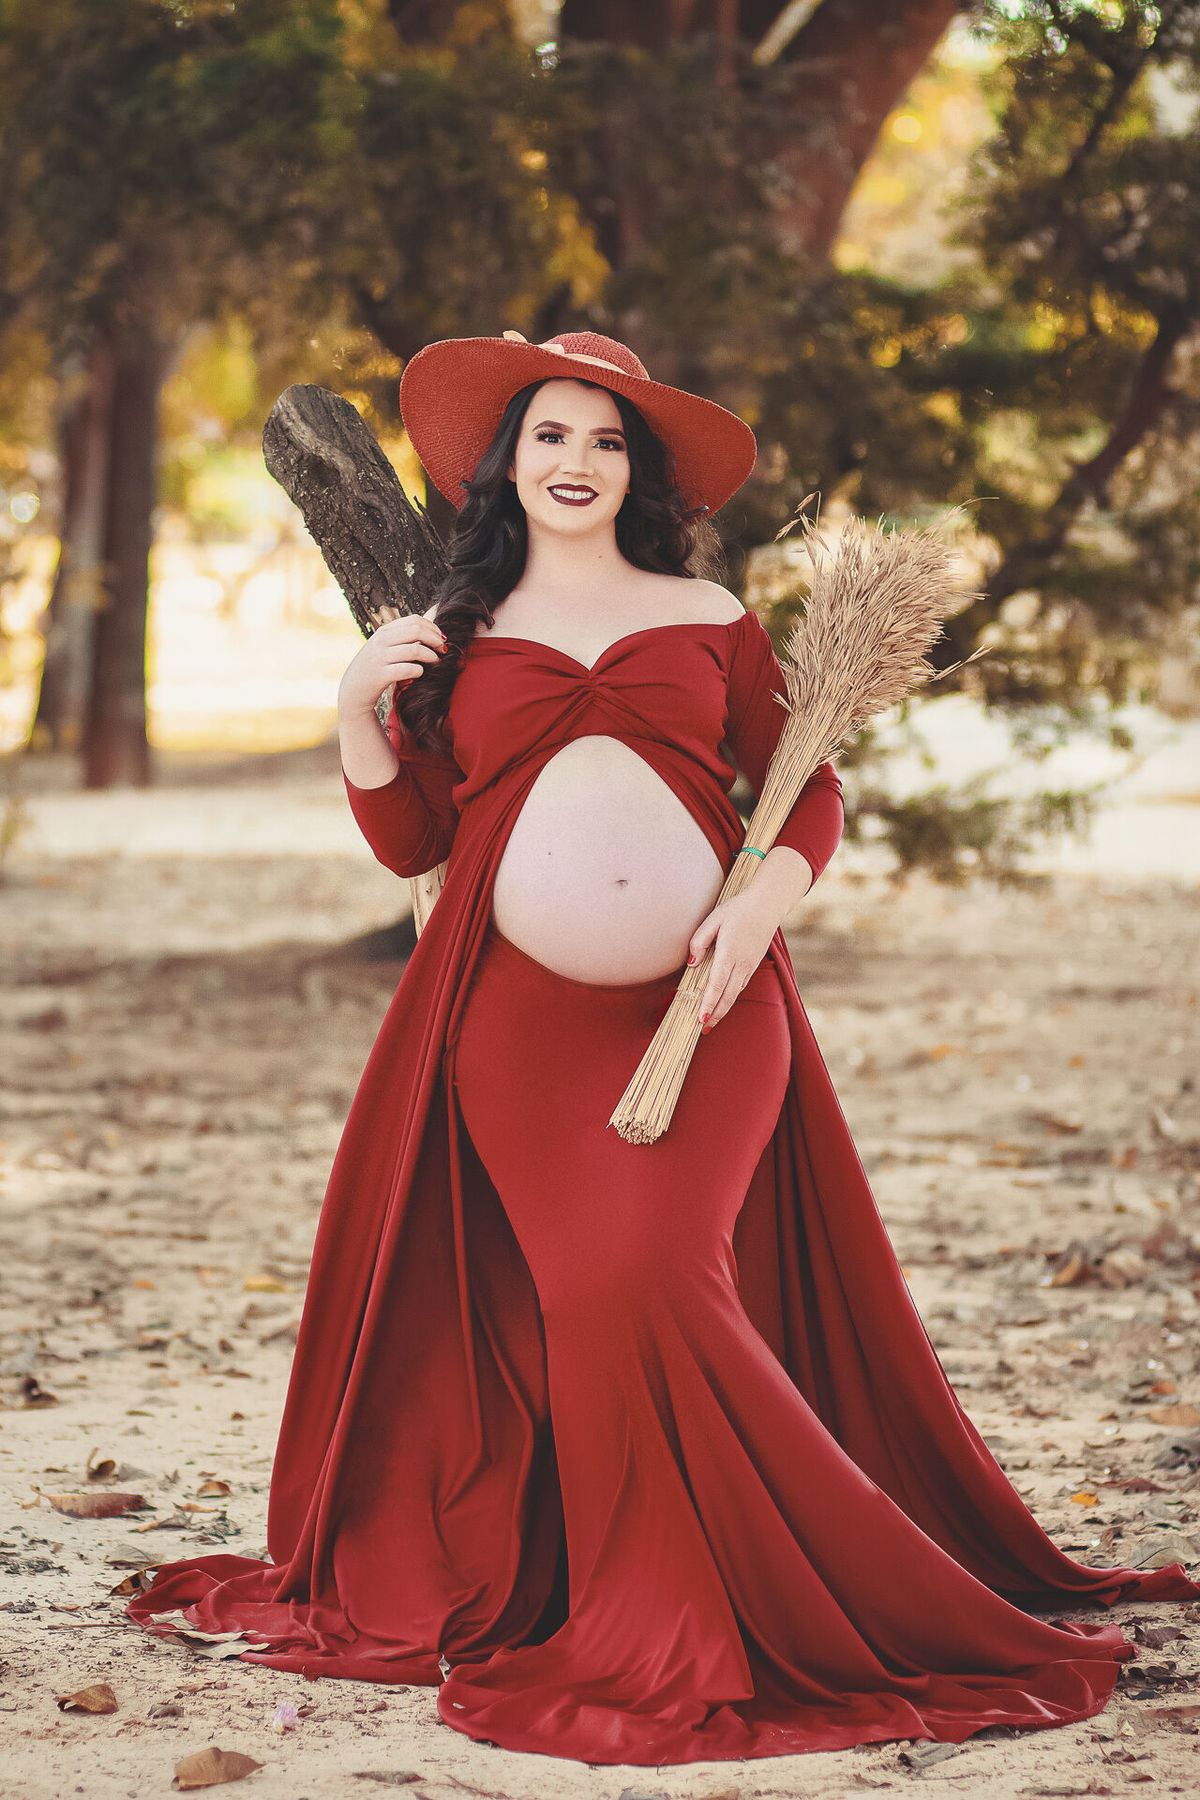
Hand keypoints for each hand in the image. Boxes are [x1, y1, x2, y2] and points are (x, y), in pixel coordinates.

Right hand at [338, 612, 448, 715]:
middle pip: (416, 630)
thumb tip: (431, 632)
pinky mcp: (380, 675)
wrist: (354, 690)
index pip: (414, 620)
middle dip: (435, 639)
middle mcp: (381, 641)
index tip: (441, 638)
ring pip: (414, 649)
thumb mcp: (385, 647)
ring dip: (431, 656)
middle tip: (443, 650)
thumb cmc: (375, 668)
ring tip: (436, 662)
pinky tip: (420, 673)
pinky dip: (418, 671)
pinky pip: (407, 669)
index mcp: (384, 632)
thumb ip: (402, 638)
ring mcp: (379, 657)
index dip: (432, 628)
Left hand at [686, 885, 782, 1031]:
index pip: (717, 985)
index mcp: (729, 954)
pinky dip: (731, 996)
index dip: (709, 1004)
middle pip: (728, 996)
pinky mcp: (754, 964)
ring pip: (735, 993)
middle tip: (704, 1028)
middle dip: (716, 1014)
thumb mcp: (713, 920)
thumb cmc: (738, 910)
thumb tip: (692, 963)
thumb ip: (699, 941)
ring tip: (712, 1020)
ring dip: (724, 1008)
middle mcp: (741, 963)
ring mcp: (750, 965)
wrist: (766, 905)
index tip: (702, 1019)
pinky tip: (724, 1000)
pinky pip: (741, 985)